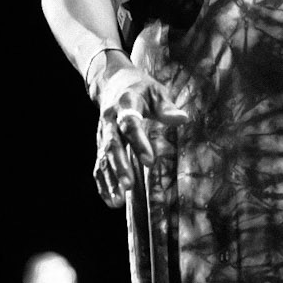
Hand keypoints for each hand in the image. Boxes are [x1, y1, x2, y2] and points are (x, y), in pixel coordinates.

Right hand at [93, 63, 190, 207]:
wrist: (112, 82)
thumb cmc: (141, 89)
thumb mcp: (156, 91)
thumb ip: (167, 107)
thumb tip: (183, 119)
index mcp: (125, 104)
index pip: (130, 125)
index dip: (139, 143)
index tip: (150, 161)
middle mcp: (110, 120)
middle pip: (112, 144)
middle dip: (120, 166)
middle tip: (129, 185)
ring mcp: (103, 134)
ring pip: (103, 158)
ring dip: (109, 179)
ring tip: (118, 200)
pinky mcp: (101, 144)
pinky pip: (99, 165)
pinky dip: (103, 183)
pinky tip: (111, 201)